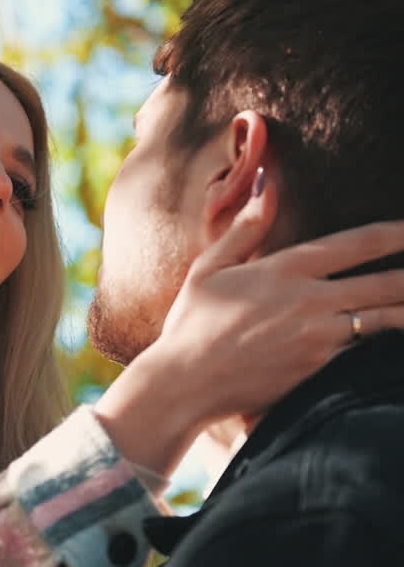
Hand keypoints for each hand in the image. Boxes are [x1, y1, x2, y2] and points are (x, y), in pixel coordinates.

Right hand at [97, 172, 403, 475]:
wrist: (185, 383)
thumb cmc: (191, 324)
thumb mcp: (209, 267)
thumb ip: (245, 227)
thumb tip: (267, 183)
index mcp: (285, 270)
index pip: (358, 243)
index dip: (396, 232)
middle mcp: (310, 300)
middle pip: (387, 283)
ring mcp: (319, 337)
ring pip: (387, 320)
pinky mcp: (319, 369)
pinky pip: (366, 351)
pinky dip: (387, 342)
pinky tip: (396, 337)